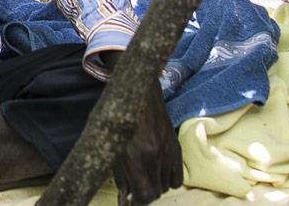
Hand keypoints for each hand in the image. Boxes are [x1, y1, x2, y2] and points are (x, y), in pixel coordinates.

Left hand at [113, 82, 182, 205]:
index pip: (145, 195)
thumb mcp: (111, 148)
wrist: (138, 94)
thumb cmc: (118, 119)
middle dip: (145, 193)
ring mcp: (167, 152)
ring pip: (166, 185)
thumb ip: (119, 175)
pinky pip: (178, 177)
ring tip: (146, 179)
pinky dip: (169, 180)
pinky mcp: (175, 146)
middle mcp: (154, 158)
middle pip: (156, 192)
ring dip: (156, 186)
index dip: (138, 201)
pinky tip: (160, 174)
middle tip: (137, 188)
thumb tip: (125, 196)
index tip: (131, 200)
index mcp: (136, 159)